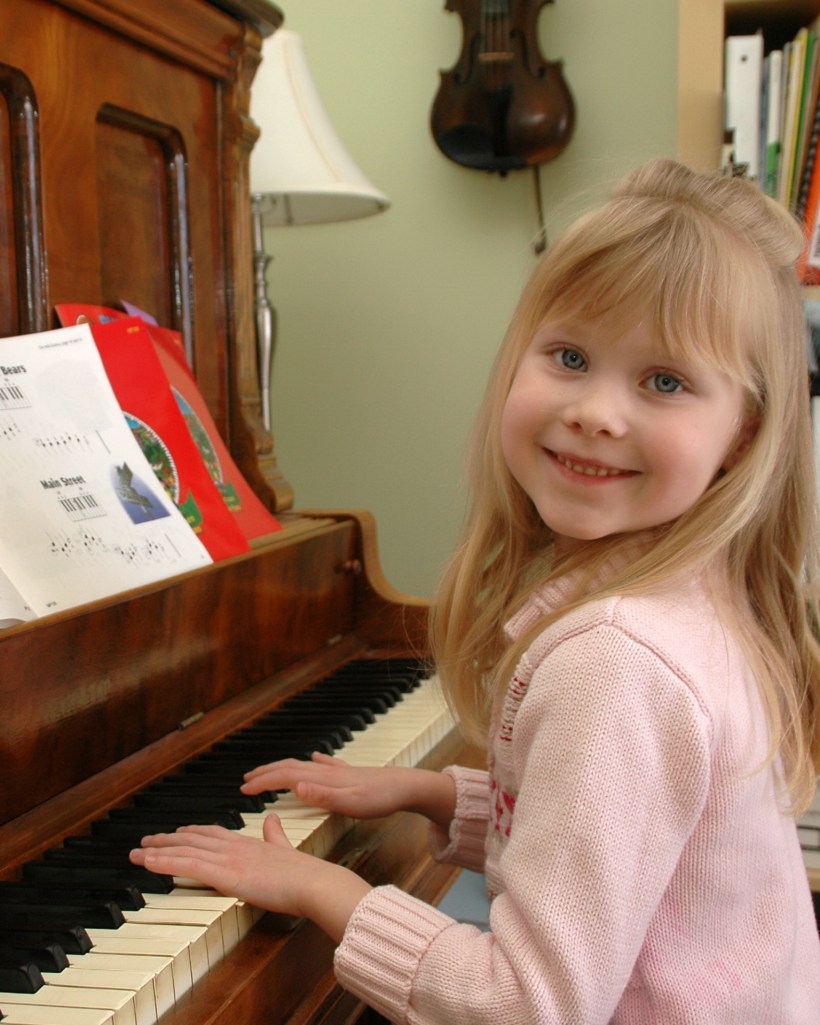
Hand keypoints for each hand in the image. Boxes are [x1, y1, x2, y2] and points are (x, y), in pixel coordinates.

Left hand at [129, 814, 368, 942]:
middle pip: (193, 839)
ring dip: (157, 850)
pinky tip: (148, 862)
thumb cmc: (304, 874)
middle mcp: (235, 846)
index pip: (213, 833)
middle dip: (167, 840)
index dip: (191, 832)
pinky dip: (165, 862)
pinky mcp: (225, 874)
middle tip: (145, 841)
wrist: (313, 882)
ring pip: (185, 850)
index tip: (176, 832)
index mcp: (249, 842)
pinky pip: (187, 866)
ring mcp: (229, 858)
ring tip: (136, 852)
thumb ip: (275, 835)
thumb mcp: (286, 849)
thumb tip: (272, 819)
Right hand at [242, 753, 455, 827]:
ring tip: (270, 772)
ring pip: (304, 765)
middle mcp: (327, 771)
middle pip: (290, 768)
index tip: (243, 788)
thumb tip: (294, 788)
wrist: (408, 786)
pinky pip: (326, 764)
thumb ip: (322, 796)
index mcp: (323, 779)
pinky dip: (314, 761)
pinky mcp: (350, 773)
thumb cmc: (381, 799)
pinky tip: (316, 757)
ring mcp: (339, 771)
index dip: (263, 781)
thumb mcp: (351, 803)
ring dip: (284, 768)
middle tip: (246, 780)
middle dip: (266, 772)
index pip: (285, 776)